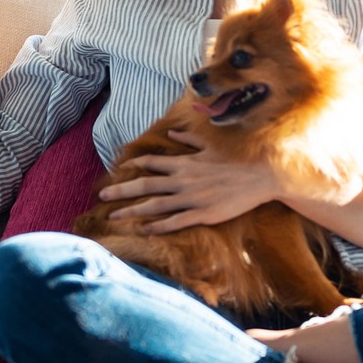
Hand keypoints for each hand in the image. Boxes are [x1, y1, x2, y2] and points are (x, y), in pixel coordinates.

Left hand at [97, 129, 280, 232]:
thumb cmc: (236, 160)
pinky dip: (159, 226)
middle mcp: (183, 180)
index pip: (151, 163)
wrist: (260, 176)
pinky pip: (175, 221)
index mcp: (184, 163)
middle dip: (120, 190)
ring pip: (154, 206)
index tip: (118, 169)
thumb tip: (172, 132)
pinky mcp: (203, 214)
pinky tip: (144, 230)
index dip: (132, 166)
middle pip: (144, 185)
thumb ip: (189, 140)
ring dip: (132, 211)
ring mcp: (191, 198)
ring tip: (114, 216)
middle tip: (101, 196)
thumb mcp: (210, 146)